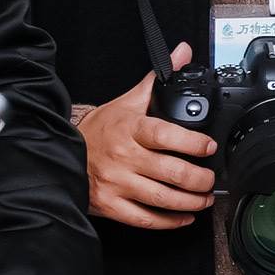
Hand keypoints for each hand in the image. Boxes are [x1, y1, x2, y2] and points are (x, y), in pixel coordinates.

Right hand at [81, 46, 218, 228]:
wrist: (63, 150)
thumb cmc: (102, 128)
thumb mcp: (129, 100)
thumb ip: (159, 79)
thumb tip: (183, 52)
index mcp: (131, 129)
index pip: (165, 135)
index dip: (192, 144)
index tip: (209, 148)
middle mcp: (124, 156)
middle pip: (170, 172)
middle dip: (199, 180)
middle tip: (210, 180)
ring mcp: (116, 182)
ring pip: (161, 198)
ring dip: (190, 203)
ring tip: (204, 199)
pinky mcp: (110, 205)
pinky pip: (144, 219)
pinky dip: (168, 222)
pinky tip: (183, 218)